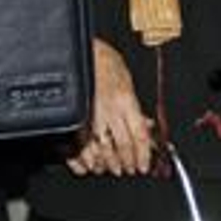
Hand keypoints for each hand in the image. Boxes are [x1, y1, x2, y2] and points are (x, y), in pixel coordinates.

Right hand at [67, 39, 151, 176]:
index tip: (143, 165)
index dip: (143, 154)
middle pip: (121, 146)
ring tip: (112, 168)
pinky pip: (78, 145)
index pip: (138, 135)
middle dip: (127, 162)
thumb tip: (146, 126)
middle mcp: (108, 110)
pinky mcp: (74, 117)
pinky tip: (89, 164)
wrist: (83, 50)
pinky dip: (83, 159)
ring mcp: (90, 115)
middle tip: (129, 169)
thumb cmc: (106, 61)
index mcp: (125, 100)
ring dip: (108, 163)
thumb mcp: (128, 81)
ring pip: (101, 149)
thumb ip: (136, 107)